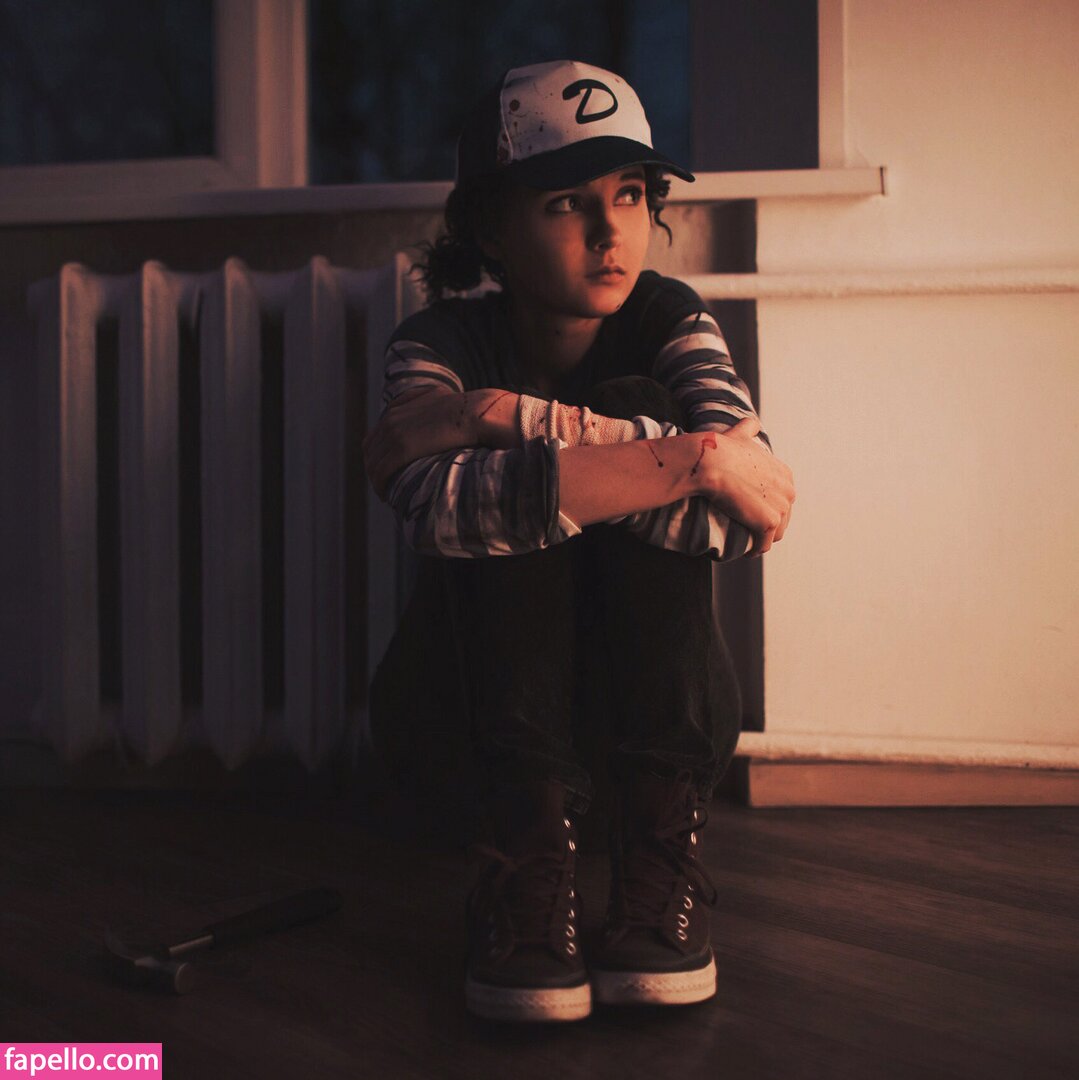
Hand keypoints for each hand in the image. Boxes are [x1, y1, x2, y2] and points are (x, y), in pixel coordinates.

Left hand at [363, 385, 477, 500]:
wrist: (474, 412)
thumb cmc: (465, 410)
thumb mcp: (438, 396)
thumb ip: (423, 400)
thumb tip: (427, 408)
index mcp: (397, 409)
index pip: (375, 436)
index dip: (377, 455)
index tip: (386, 469)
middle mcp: (391, 419)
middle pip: (370, 450)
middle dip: (374, 469)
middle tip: (384, 485)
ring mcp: (395, 433)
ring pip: (373, 463)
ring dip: (376, 480)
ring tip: (385, 494)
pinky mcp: (402, 448)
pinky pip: (381, 471)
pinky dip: (379, 485)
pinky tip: (385, 496)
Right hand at [693, 417, 795, 556]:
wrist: (710, 462)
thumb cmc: (722, 449)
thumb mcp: (741, 433)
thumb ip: (749, 429)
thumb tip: (752, 424)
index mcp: (785, 474)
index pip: (781, 499)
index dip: (766, 506)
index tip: (750, 512)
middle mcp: (788, 491)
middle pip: (782, 518)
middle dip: (766, 525)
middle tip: (747, 529)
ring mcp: (780, 508)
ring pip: (774, 534)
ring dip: (762, 539)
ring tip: (746, 541)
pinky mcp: (768, 523)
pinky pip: (763, 545)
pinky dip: (754, 549)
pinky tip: (745, 550)